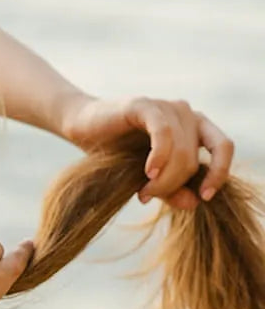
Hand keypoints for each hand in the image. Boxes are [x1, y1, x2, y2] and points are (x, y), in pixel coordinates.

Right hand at [62, 94, 234, 210]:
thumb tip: (196, 203)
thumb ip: (173, 190)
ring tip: (142, 191)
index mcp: (194, 128)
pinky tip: (147, 172)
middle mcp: (186, 113)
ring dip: (162, 179)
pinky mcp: (145, 105)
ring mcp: (167, 107)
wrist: (84, 131)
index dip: (219, 173)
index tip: (205, 196)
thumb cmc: (117, 155)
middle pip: (193, 159)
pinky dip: (158, 157)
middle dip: (172, 185)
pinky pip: (163, 134)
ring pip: (180, 151)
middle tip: (147, 196)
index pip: (223, 148)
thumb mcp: (149, 179)